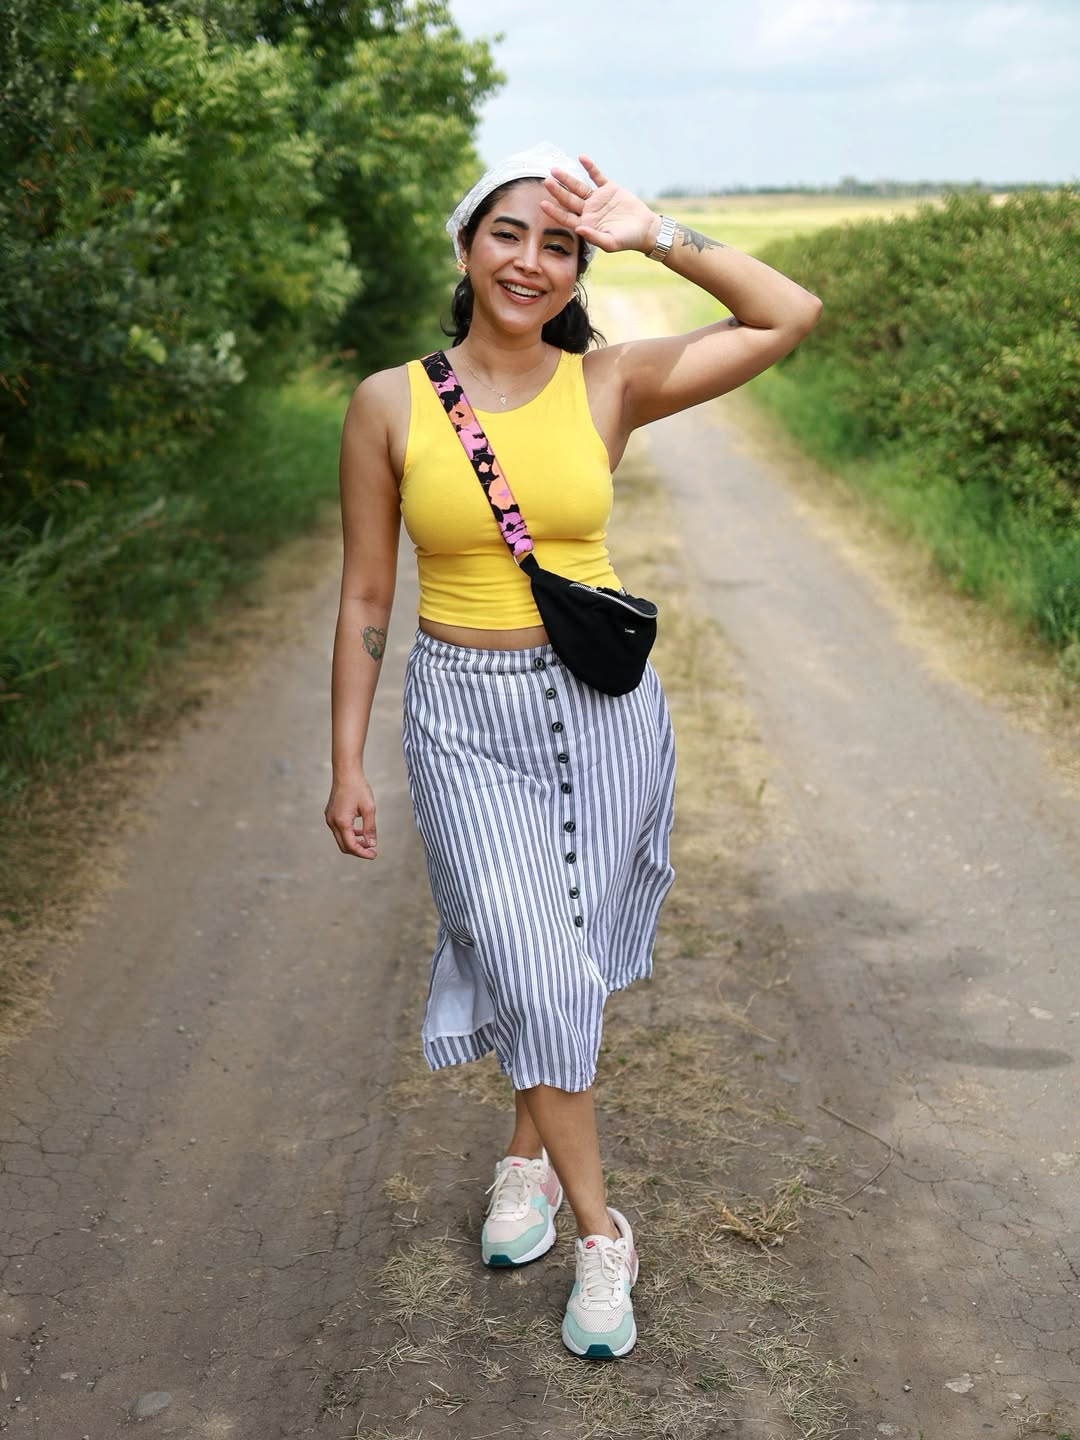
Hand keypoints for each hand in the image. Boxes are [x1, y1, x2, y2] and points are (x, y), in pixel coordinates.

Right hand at [325, 775, 377, 859]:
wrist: (346, 773)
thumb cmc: (359, 788)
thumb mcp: (369, 809)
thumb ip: (370, 828)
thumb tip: (372, 844)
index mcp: (341, 822)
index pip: (351, 846)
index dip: (363, 853)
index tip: (374, 855)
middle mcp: (332, 822)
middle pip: (344, 845)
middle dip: (358, 850)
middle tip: (372, 851)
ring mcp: (329, 818)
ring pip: (341, 838)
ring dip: (354, 842)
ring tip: (368, 841)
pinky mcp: (330, 814)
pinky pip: (339, 830)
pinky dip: (349, 834)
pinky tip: (360, 831)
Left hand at [541, 155, 658, 255]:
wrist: (645, 229)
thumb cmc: (627, 240)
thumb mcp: (611, 243)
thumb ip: (594, 237)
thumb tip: (579, 230)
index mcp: (586, 224)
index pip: (566, 217)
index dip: (554, 211)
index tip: (543, 204)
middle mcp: (588, 211)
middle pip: (569, 199)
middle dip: (557, 191)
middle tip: (546, 181)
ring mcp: (597, 199)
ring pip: (579, 187)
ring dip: (568, 178)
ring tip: (555, 169)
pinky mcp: (609, 189)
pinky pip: (597, 176)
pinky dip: (590, 167)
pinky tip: (582, 158)